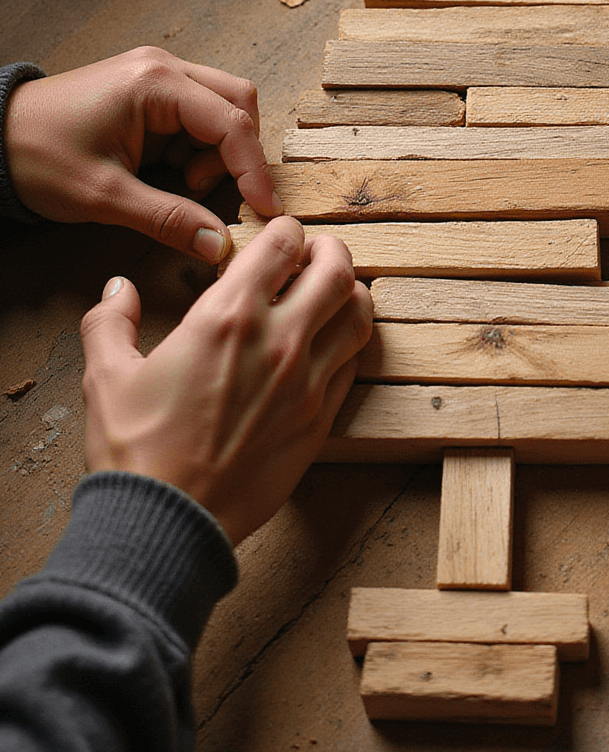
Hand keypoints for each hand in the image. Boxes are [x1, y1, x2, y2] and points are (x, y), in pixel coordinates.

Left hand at [5, 48, 282, 263]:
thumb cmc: (38, 156)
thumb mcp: (105, 196)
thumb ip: (169, 219)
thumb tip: (219, 244)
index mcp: (155, 83)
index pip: (232, 122)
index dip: (254, 170)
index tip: (264, 210)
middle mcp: (163, 68)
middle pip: (238, 103)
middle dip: (237, 154)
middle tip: (207, 193)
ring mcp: (157, 76)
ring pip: (222, 109)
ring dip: (216, 152)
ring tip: (178, 184)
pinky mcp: (150, 92)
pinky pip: (197, 117)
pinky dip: (198, 149)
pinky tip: (169, 173)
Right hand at [80, 218, 373, 544]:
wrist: (169, 520)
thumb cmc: (136, 449)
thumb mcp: (106, 376)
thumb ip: (110, 322)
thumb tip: (118, 289)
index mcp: (227, 317)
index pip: (282, 243)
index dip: (285, 230)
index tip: (278, 237)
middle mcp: (278, 342)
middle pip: (337, 271)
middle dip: (330, 251)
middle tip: (316, 255)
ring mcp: (307, 384)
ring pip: (359, 316)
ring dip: (350, 295)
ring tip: (333, 294)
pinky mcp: (319, 421)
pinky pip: (353, 366)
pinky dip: (348, 345)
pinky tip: (329, 347)